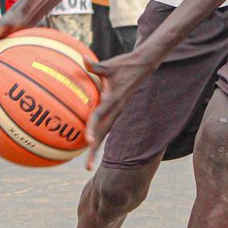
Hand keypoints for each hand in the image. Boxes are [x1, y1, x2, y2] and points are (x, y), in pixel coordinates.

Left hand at [84, 51, 156, 168]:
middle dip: (95, 151)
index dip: (92, 129)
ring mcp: (118, 111)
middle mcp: (116, 110)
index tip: (86, 141)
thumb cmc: (126, 64)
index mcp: (113, 100)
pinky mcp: (119, 110)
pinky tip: (92, 142)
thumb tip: (83, 59)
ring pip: (105, 133)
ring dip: (97, 148)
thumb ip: (95, 66)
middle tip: (87, 168)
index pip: (100, 117)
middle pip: (103, 134)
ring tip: (89, 165)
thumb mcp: (110, 64)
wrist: (144, 66)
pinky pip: (107, 126)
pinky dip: (99, 135)